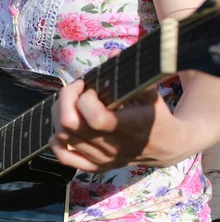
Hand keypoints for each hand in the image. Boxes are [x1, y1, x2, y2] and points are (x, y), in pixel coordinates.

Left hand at [49, 79, 188, 172]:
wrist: (165, 147)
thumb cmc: (155, 115)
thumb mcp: (151, 94)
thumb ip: (131, 77)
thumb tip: (112, 55)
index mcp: (129, 127)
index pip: (94, 118)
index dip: (84, 99)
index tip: (89, 87)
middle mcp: (113, 146)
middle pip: (70, 125)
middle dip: (65, 100)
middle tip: (74, 90)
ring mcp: (101, 159)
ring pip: (63, 137)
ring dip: (59, 115)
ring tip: (70, 104)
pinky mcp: (94, 167)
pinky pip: (64, 157)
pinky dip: (56, 141)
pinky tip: (63, 128)